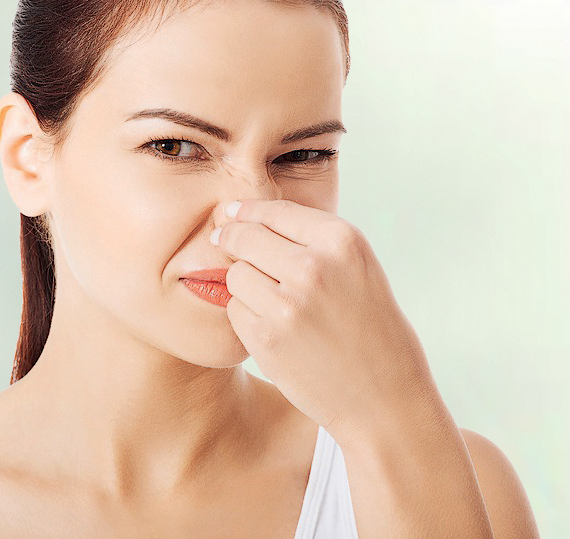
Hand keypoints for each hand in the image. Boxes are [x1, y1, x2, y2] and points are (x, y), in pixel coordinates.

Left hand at [214, 198, 441, 445]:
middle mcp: (314, 266)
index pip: (274, 210)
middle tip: (226, 247)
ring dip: (245, 286)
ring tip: (277, 305)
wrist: (385, 401)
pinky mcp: (267, 337)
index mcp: (342, 241)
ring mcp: (288, 303)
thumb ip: (312, 241)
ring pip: (235, 274)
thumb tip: (246, 215)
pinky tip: (276, 332)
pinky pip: (234, 309)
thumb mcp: (358, 269)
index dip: (246, 211)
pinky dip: (246, 318)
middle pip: (244, 237)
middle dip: (233, 242)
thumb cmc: (371, 331)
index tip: (230, 214)